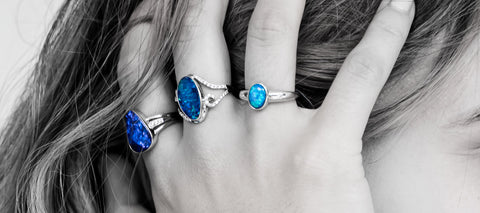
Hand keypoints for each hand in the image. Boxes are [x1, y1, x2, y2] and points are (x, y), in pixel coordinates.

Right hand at [115, 0, 414, 211]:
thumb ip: (137, 196)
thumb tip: (115, 163)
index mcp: (172, 164)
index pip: (144, 82)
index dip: (145, 36)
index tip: (154, 7)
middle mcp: (210, 143)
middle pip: (199, 46)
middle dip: (202, 1)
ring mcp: (265, 142)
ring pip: (267, 41)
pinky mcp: (325, 152)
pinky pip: (357, 77)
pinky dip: (380, 35)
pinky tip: (395, 5)